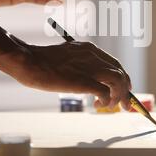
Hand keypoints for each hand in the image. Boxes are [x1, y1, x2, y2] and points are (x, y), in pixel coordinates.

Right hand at [12, 40, 132, 109]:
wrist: (29, 62)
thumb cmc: (42, 61)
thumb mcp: (67, 56)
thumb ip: (80, 63)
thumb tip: (88, 79)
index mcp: (89, 49)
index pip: (114, 63)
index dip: (122, 77)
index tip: (123, 89)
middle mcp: (94, 55)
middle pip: (120, 72)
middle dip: (125, 90)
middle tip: (125, 104)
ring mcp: (90, 67)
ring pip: (118, 81)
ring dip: (119, 96)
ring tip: (110, 106)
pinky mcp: (84, 81)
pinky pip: (106, 92)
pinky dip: (107, 100)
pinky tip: (98, 104)